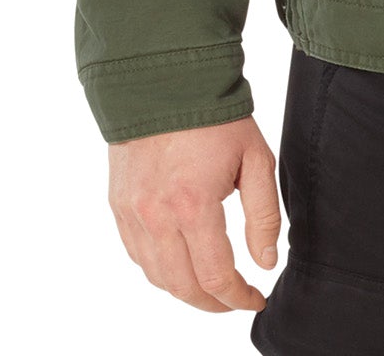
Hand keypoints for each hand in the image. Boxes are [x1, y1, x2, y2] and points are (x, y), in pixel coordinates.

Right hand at [108, 116, 280, 311]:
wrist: (164, 81)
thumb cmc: (214, 116)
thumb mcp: (255, 158)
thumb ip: (263, 215)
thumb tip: (265, 261)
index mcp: (193, 205)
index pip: (215, 277)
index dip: (238, 297)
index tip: (255, 298)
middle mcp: (156, 216)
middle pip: (183, 287)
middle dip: (212, 304)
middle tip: (234, 301)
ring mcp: (132, 213)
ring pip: (157, 277)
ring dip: (185, 290)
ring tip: (211, 286)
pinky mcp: (119, 206)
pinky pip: (137, 255)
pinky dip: (160, 270)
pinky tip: (180, 264)